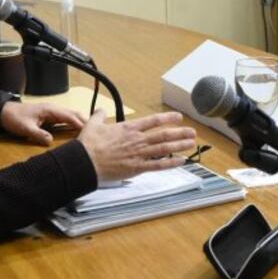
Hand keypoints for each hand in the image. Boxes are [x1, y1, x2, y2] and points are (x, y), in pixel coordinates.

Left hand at [0, 101, 85, 145]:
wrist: (4, 113)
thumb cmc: (15, 119)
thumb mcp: (26, 129)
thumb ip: (39, 135)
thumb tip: (51, 141)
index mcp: (50, 110)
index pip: (69, 116)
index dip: (80, 123)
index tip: (90, 130)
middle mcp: (54, 109)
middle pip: (74, 114)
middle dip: (85, 121)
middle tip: (97, 131)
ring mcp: (52, 112)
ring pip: (71, 115)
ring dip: (81, 122)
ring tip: (91, 131)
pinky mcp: (50, 116)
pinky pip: (66, 119)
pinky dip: (74, 123)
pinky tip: (78, 130)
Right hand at [77, 110, 196, 182]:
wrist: (85, 162)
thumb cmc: (89, 145)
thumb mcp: (93, 125)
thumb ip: (99, 116)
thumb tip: (100, 111)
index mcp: (129, 128)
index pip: (153, 121)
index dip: (168, 118)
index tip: (178, 117)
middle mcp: (137, 139)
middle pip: (164, 134)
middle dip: (180, 132)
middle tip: (192, 132)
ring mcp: (138, 153)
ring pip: (164, 148)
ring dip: (179, 145)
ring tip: (191, 143)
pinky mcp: (137, 168)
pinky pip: (158, 165)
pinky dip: (171, 163)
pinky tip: (181, 161)